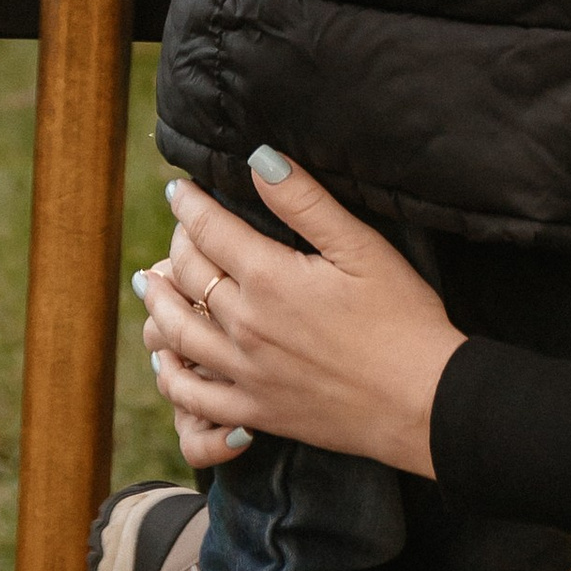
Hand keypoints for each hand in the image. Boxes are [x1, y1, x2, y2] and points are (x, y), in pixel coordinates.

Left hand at [138, 153, 463, 479]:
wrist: (420, 402)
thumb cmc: (401, 318)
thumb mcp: (360, 246)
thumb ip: (305, 201)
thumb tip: (259, 158)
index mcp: (269, 279)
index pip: (209, 230)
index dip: (190, 205)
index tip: (180, 191)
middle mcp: (245, 326)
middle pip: (190, 276)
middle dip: (177, 246)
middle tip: (178, 229)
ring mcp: (246, 373)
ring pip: (179, 334)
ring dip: (159, 304)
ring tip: (150, 286)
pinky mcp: (256, 412)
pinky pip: (194, 398)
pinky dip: (171, 376)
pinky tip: (167, 362)